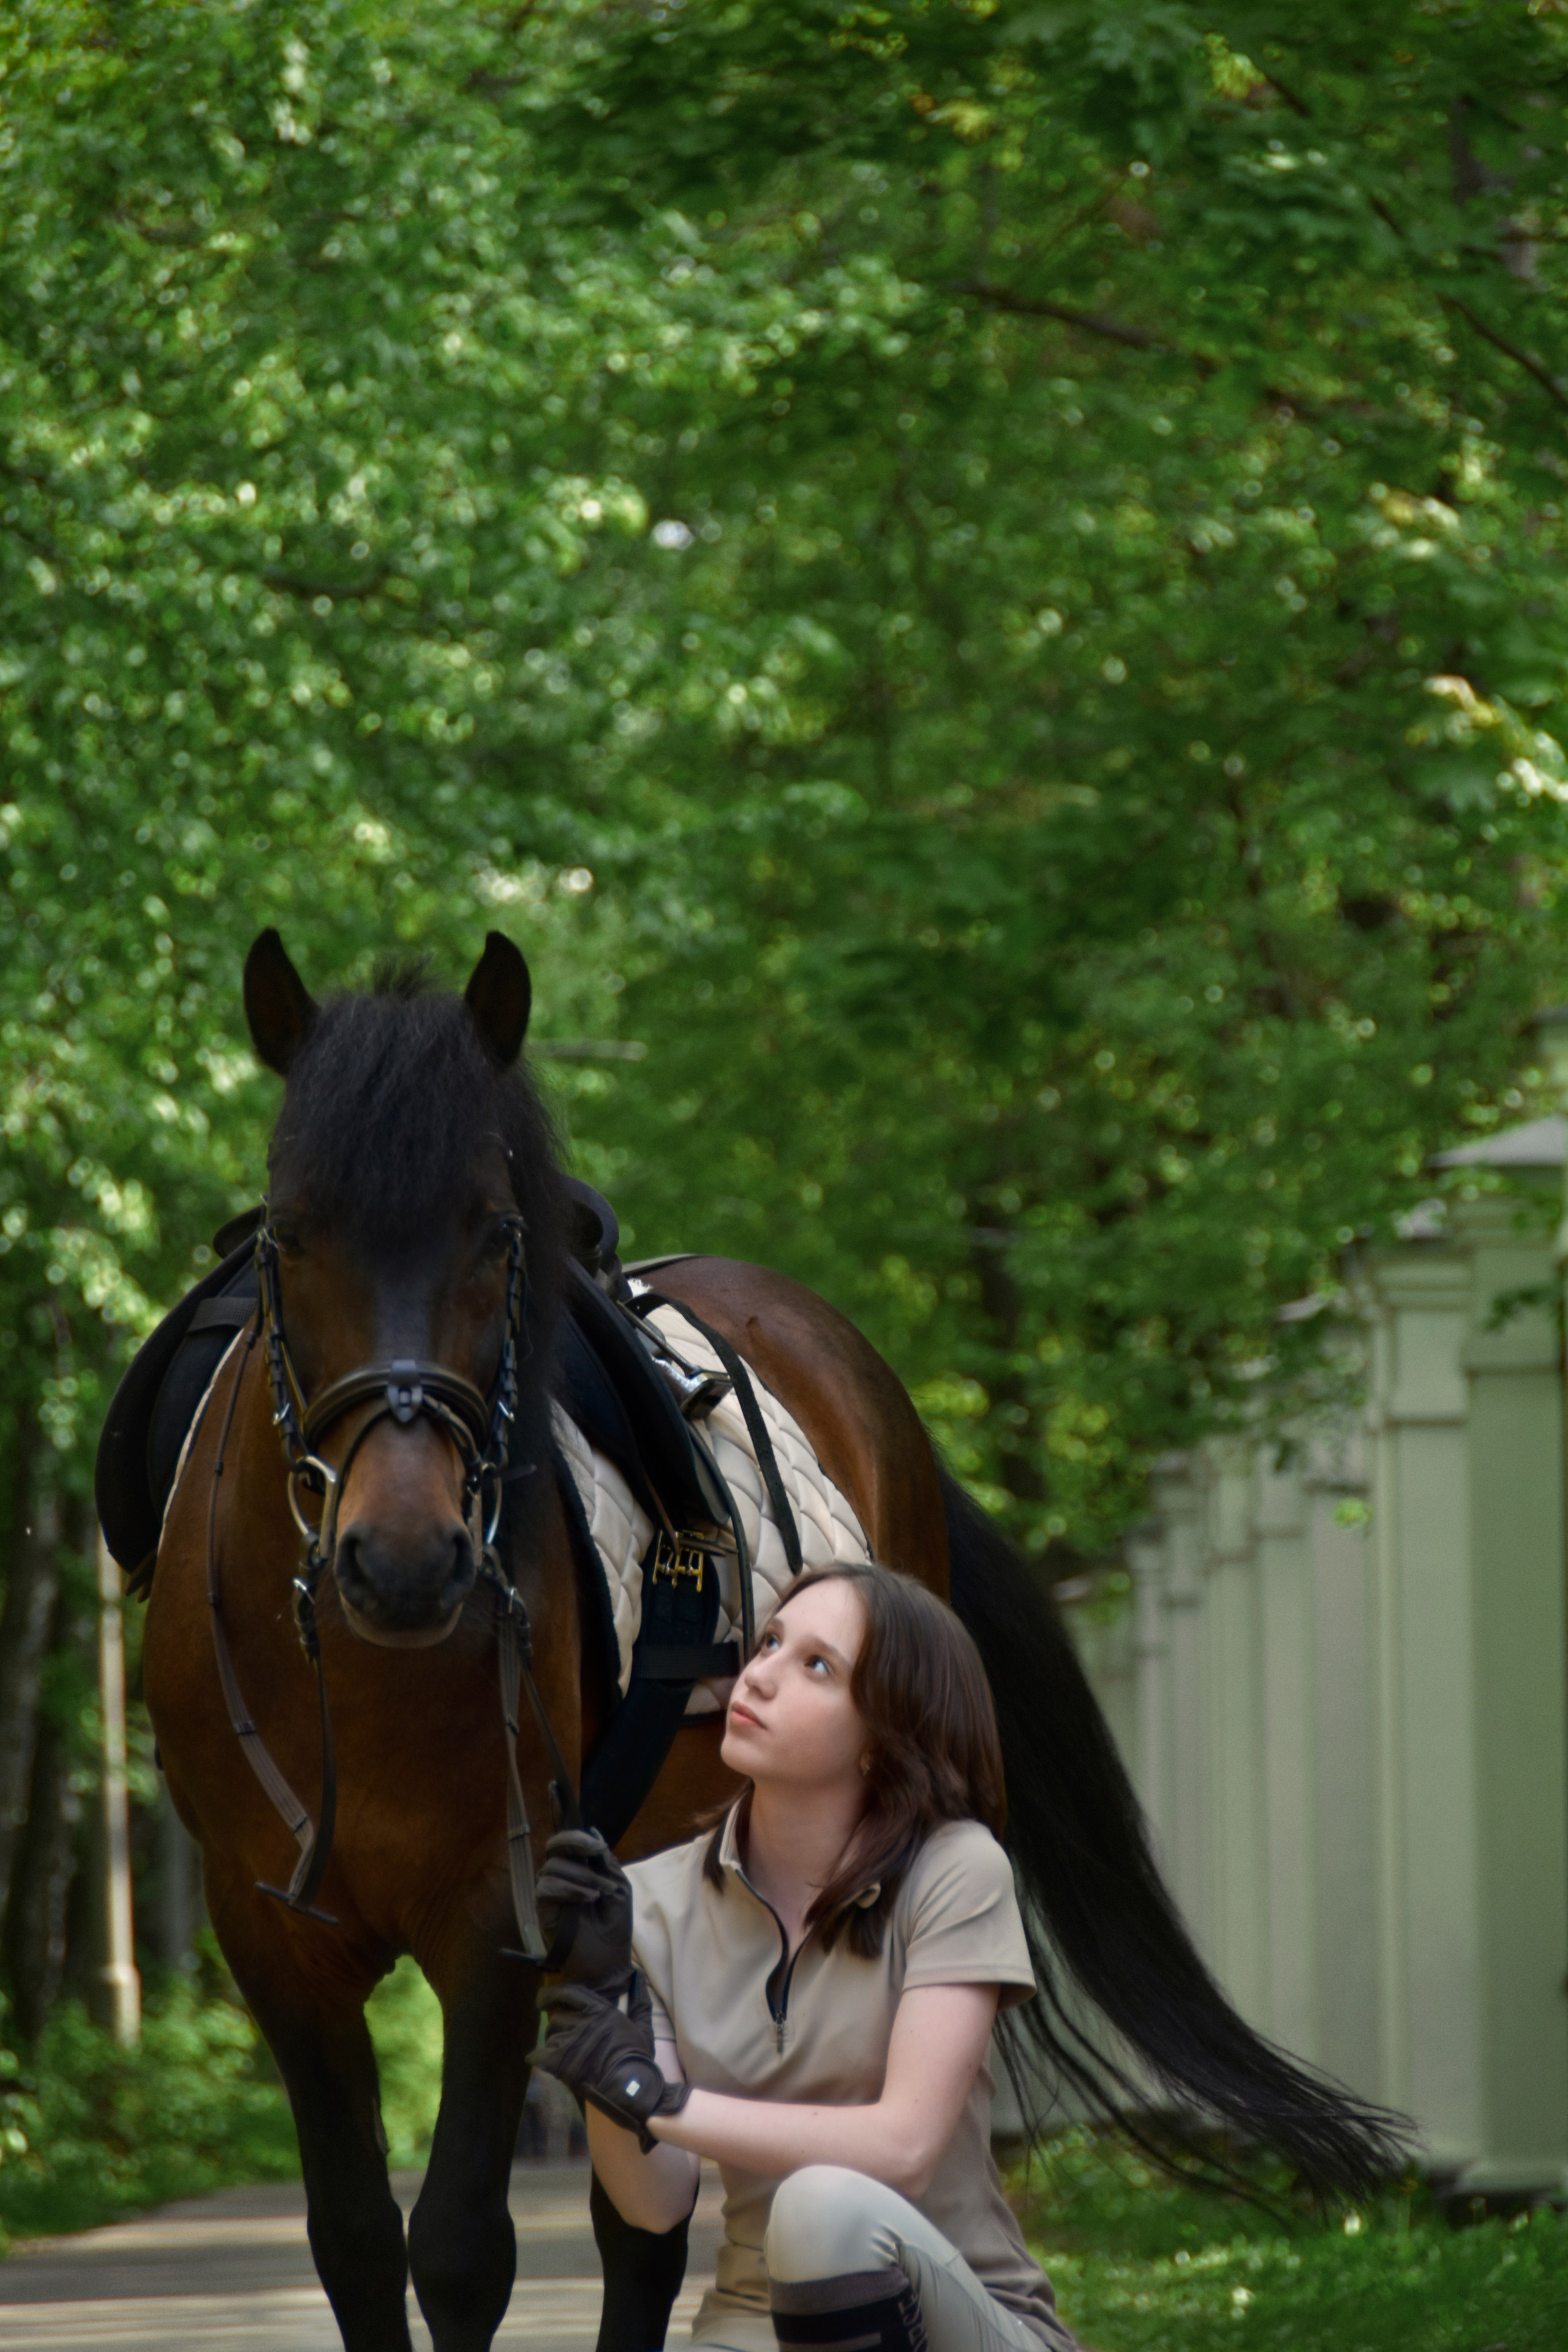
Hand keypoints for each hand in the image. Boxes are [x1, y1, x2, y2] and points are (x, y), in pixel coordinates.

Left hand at [530, 1979, 688, 2152]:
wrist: (630, 2086)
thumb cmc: (637, 2057)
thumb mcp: (642, 2027)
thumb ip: (639, 2001)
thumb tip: (639, 1976)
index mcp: (600, 2010)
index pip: (569, 1992)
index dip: (551, 1994)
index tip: (542, 2000)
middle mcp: (583, 2021)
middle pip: (557, 2018)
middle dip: (556, 2027)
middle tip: (561, 2039)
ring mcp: (571, 2040)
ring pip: (550, 2035)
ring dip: (552, 2043)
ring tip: (560, 2054)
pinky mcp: (560, 2061)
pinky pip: (539, 2054)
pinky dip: (537, 2057)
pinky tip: (537, 2059)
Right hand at [536, 1827, 635, 1993]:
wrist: (609, 1961)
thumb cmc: (615, 1926)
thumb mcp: (619, 1887)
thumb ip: (606, 1861)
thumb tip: (594, 1831)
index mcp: (581, 1869)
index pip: (569, 1843)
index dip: (578, 1837)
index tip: (598, 1845)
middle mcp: (562, 1877)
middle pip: (554, 1846)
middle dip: (574, 1842)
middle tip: (594, 1851)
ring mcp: (552, 1894)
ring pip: (553, 1867)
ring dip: (581, 1875)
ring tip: (600, 1892)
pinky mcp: (543, 1910)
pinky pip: (546, 1887)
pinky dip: (569, 1889)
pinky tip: (588, 1898)